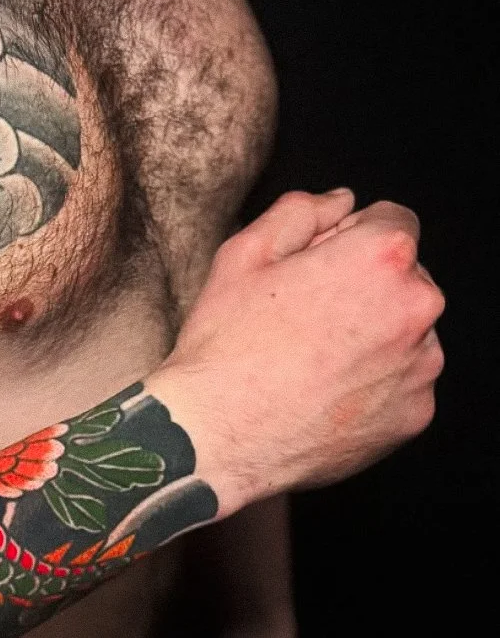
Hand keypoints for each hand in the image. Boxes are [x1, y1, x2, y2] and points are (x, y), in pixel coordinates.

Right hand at [149, 189, 444, 513]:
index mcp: (380, 258)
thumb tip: (341, 201)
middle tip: (301, 318)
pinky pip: (402, 384)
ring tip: (309, 360)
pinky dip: (372, 385)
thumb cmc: (226, 345)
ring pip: (405, 333)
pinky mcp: (415, 414)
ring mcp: (421, 367)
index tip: (313, 268)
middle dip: (363, 288)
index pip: (392, 221)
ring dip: (372, 337)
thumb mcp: (244, 254)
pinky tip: (322, 393)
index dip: (347, 238)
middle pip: (403, 279)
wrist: (217, 436)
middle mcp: (417, 308)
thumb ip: (301, 211)